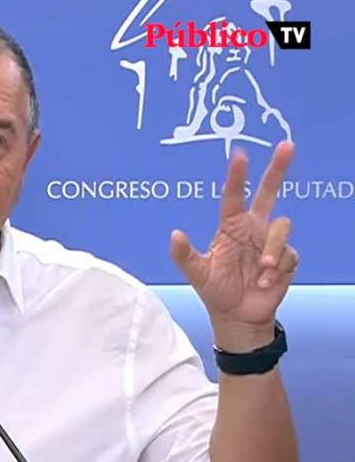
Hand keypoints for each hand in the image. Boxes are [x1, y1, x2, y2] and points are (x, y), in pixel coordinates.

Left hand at [170, 141, 297, 350]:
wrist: (237, 316)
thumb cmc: (216, 291)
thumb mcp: (196, 273)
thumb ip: (184, 255)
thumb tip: (174, 234)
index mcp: (231, 226)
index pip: (234, 196)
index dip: (237, 175)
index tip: (239, 154)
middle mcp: (252, 228)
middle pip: (268, 192)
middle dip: (277, 169)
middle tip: (287, 145)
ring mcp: (270, 242)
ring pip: (280, 226)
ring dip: (271, 248)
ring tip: (261, 270)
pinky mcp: (286, 258)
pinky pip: (287, 254)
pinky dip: (275, 270)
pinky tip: (264, 282)